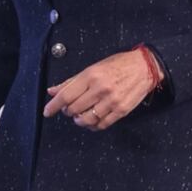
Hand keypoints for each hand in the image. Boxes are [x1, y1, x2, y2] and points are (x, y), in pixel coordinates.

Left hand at [42, 49, 160, 130]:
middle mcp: (100, 88)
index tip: (47, 111)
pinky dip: (93, 125)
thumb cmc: (118, 64)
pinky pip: (101, 124)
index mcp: (91, 75)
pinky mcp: (121, 110)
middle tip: (69, 108)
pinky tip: (91, 120)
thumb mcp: (93, 67)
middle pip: (74, 109)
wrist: (144, 67)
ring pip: (87, 119)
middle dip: (68, 111)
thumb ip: (71, 81)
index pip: (66, 95)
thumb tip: (53, 90)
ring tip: (79, 116)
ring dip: (79, 120)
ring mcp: (111, 101)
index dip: (53, 105)